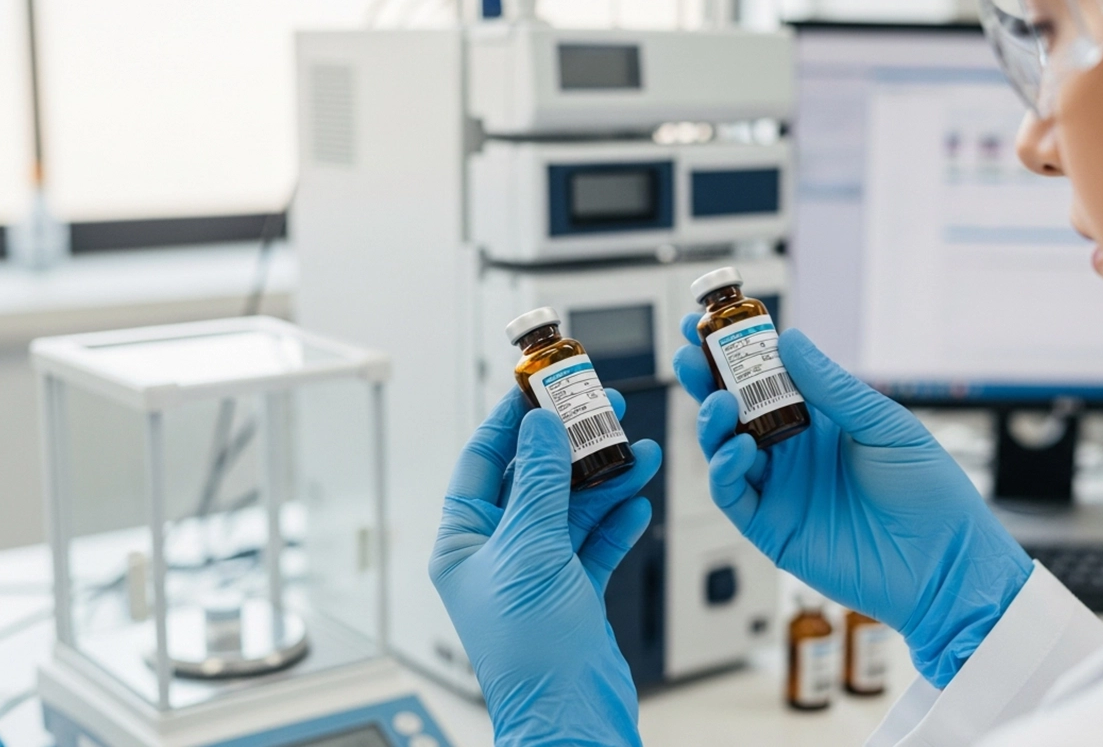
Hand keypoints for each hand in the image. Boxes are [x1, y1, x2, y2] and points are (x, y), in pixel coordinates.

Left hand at [430, 388, 660, 745]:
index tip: (537, 388)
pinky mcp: (573, 591)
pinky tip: (636, 499)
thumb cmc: (530, 650)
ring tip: (638, 451)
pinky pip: (595, 542)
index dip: (510, 422)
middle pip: (534, 479)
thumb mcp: (531, 547)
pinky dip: (617, 521)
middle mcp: (498, 553)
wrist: (570, 713)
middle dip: (571, 445)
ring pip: (572, 508)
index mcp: (464, 541)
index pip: (482, 463)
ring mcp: (537, 572)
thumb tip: (539, 425)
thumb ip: (538, 481)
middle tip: (603, 409)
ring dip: (606, 479)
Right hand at [673, 317, 1031, 686]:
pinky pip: (732, 494)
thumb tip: (788, 339)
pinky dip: (725, 469)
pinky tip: (739, 449)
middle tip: (690, 355)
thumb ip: (832, 387)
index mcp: (820, 419)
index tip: (709, 320)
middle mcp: (792, 451)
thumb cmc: (929, 493)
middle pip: (734, 409)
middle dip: (706, 380)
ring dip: (712, 422)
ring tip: (719, 402)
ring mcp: (779, 489)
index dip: (735, 351)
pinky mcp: (772, 527)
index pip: (766, 377)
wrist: (945, 564)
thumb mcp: (884, 425)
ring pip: (723, 449)